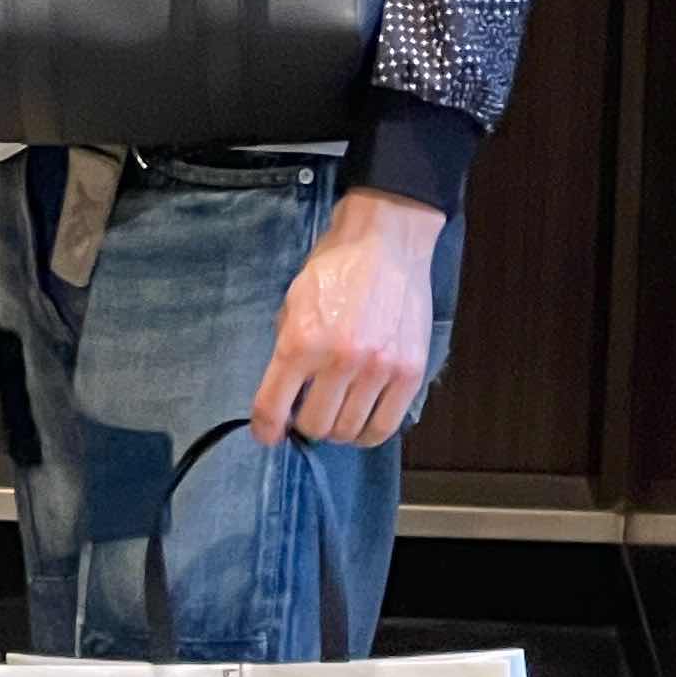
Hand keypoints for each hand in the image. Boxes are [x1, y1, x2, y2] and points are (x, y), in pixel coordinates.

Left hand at [251, 190, 444, 448]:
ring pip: (348, 431)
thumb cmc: (336, 269)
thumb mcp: (293, 303)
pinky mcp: (409, 373)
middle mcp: (339, 360)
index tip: (267, 433)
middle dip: (304, 424)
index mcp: (302, 341)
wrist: (386, 242)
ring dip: (336, 428)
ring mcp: (378, 369)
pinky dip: (367, 432)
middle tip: (307, 411)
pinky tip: (361, 419)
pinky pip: (384, 426)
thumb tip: (284, 395)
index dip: (266, 429)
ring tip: (335, 412)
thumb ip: (286, 349)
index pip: (273, 408)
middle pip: (314, 426)